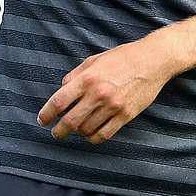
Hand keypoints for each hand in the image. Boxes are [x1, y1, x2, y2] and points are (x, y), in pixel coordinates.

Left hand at [37, 38, 175, 143]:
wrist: (153, 60)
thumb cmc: (123, 57)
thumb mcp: (94, 60)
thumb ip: (75, 75)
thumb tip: (62, 90)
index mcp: (88, 78)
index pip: (59, 102)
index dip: (46, 114)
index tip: (42, 120)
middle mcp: (98, 94)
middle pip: (70, 121)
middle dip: (58, 131)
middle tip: (56, 133)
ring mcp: (113, 106)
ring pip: (86, 130)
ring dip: (78, 132)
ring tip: (78, 129)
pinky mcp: (125, 115)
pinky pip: (104, 135)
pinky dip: (93, 138)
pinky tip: (91, 134)